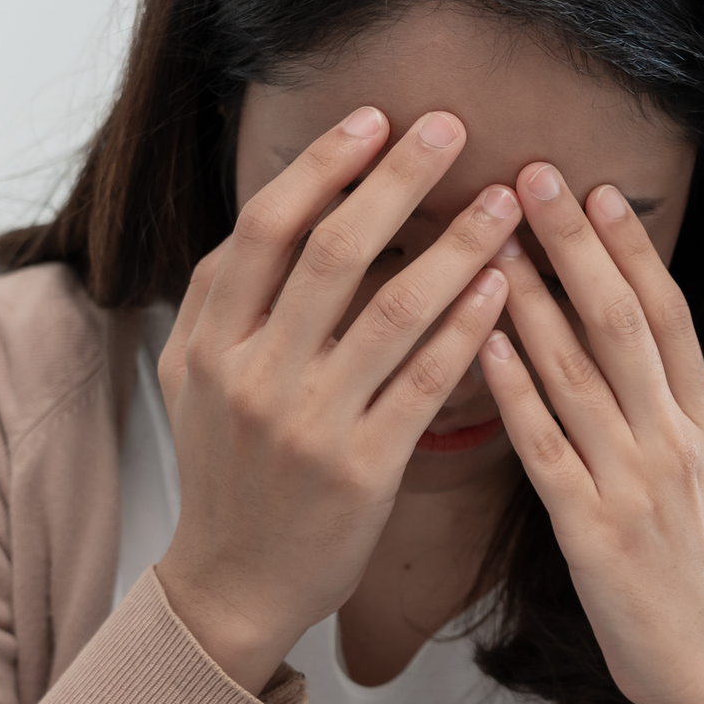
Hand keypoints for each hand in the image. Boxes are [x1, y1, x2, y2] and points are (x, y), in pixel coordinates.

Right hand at [155, 107, 520, 692]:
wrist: (232, 584)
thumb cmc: (232, 471)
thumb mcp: (198, 380)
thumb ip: (226, 300)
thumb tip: (277, 213)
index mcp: (210, 339)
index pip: (266, 228)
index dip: (323, 167)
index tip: (375, 119)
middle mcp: (251, 371)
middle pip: (332, 251)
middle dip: (395, 179)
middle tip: (450, 126)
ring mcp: (306, 421)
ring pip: (390, 310)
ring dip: (455, 247)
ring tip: (505, 203)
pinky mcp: (360, 468)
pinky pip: (424, 382)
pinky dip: (466, 329)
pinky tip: (503, 289)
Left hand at [478, 162, 703, 703]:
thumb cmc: (699, 582)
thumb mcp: (700, 488)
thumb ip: (663, 423)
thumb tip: (622, 364)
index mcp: (701, 427)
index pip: (669, 317)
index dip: (632, 251)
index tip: (598, 191)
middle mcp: (673, 442)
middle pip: (625, 322)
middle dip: (578, 245)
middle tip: (535, 175)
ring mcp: (635, 484)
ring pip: (580, 371)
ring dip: (533, 296)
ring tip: (492, 234)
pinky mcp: (594, 532)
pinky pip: (546, 446)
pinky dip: (515, 390)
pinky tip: (482, 342)